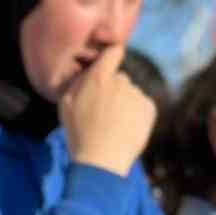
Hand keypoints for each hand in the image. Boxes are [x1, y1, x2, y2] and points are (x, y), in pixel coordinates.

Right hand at [58, 44, 156, 177]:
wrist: (101, 161)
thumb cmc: (79, 135)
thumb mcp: (66, 106)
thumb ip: (78, 82)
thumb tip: (88, 69)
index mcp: (99, 77)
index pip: (114, 51)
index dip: (112, 57)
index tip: (110, 64)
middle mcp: (120, 81)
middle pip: (120, 79)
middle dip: (114, 92)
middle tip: (104, 116)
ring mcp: (136, 94)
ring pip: (131, 95)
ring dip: (124, 107)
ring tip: (114, 128)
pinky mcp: (149, 108)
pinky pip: (142, 107)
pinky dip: (136, 117)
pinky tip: (125, 131)